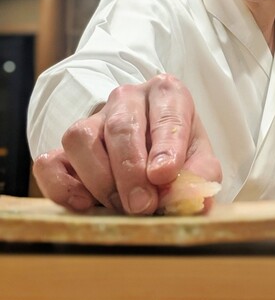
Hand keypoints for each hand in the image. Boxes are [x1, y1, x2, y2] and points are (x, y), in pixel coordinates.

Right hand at [32, 74, 221, 214]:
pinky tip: (83, 203)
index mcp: (167, 94)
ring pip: (81, 139)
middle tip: (142, 205)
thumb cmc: (179, 152)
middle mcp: (128, 99)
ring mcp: (93, 120)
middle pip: (121, 127)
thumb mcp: (200, 158)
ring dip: (100, 179)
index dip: (165, 147)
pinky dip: (61, 186)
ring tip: (120, 205)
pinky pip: (50, 161)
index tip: (164, 175)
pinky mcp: (65, 147)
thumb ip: (200, 175)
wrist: (152, 151)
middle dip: (130, 171)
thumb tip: (192, 198)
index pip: (166, 115)